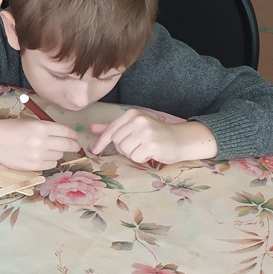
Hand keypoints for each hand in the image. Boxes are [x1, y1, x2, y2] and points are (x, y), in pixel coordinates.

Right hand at [0, 112, 82, 170]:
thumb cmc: (11, 128)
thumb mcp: (30, 121)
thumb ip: (48, 128)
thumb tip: (67, 135)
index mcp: (41, 127)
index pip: (67, 132)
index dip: (74, 135)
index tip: (76, 137)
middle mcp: (42, 142)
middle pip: (68, 145)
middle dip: (74, 145)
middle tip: (74, 146)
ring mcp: (38, 156)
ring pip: (59, 156)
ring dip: (58, 152)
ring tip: (48, 149)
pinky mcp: (33, 167)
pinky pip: (51, 165)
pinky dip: (50, 160)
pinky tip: (42, 156)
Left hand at [90, 110, 216, 164]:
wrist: (180, 140)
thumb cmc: (155, 134)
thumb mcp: (134, 126)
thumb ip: (114, 127)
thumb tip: (92, 128)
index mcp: (132, 114)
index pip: (111, 129)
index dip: (101, 142)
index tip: (94, 150)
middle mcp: (138, 120)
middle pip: (116, 141)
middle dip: (123, 148)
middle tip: (136, 147)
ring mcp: (145, 132)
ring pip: (124, 150)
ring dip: (132, 154)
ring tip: (143, 149)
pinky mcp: (152, 144)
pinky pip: (135, 157)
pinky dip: (141, 158)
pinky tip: (150, 153)